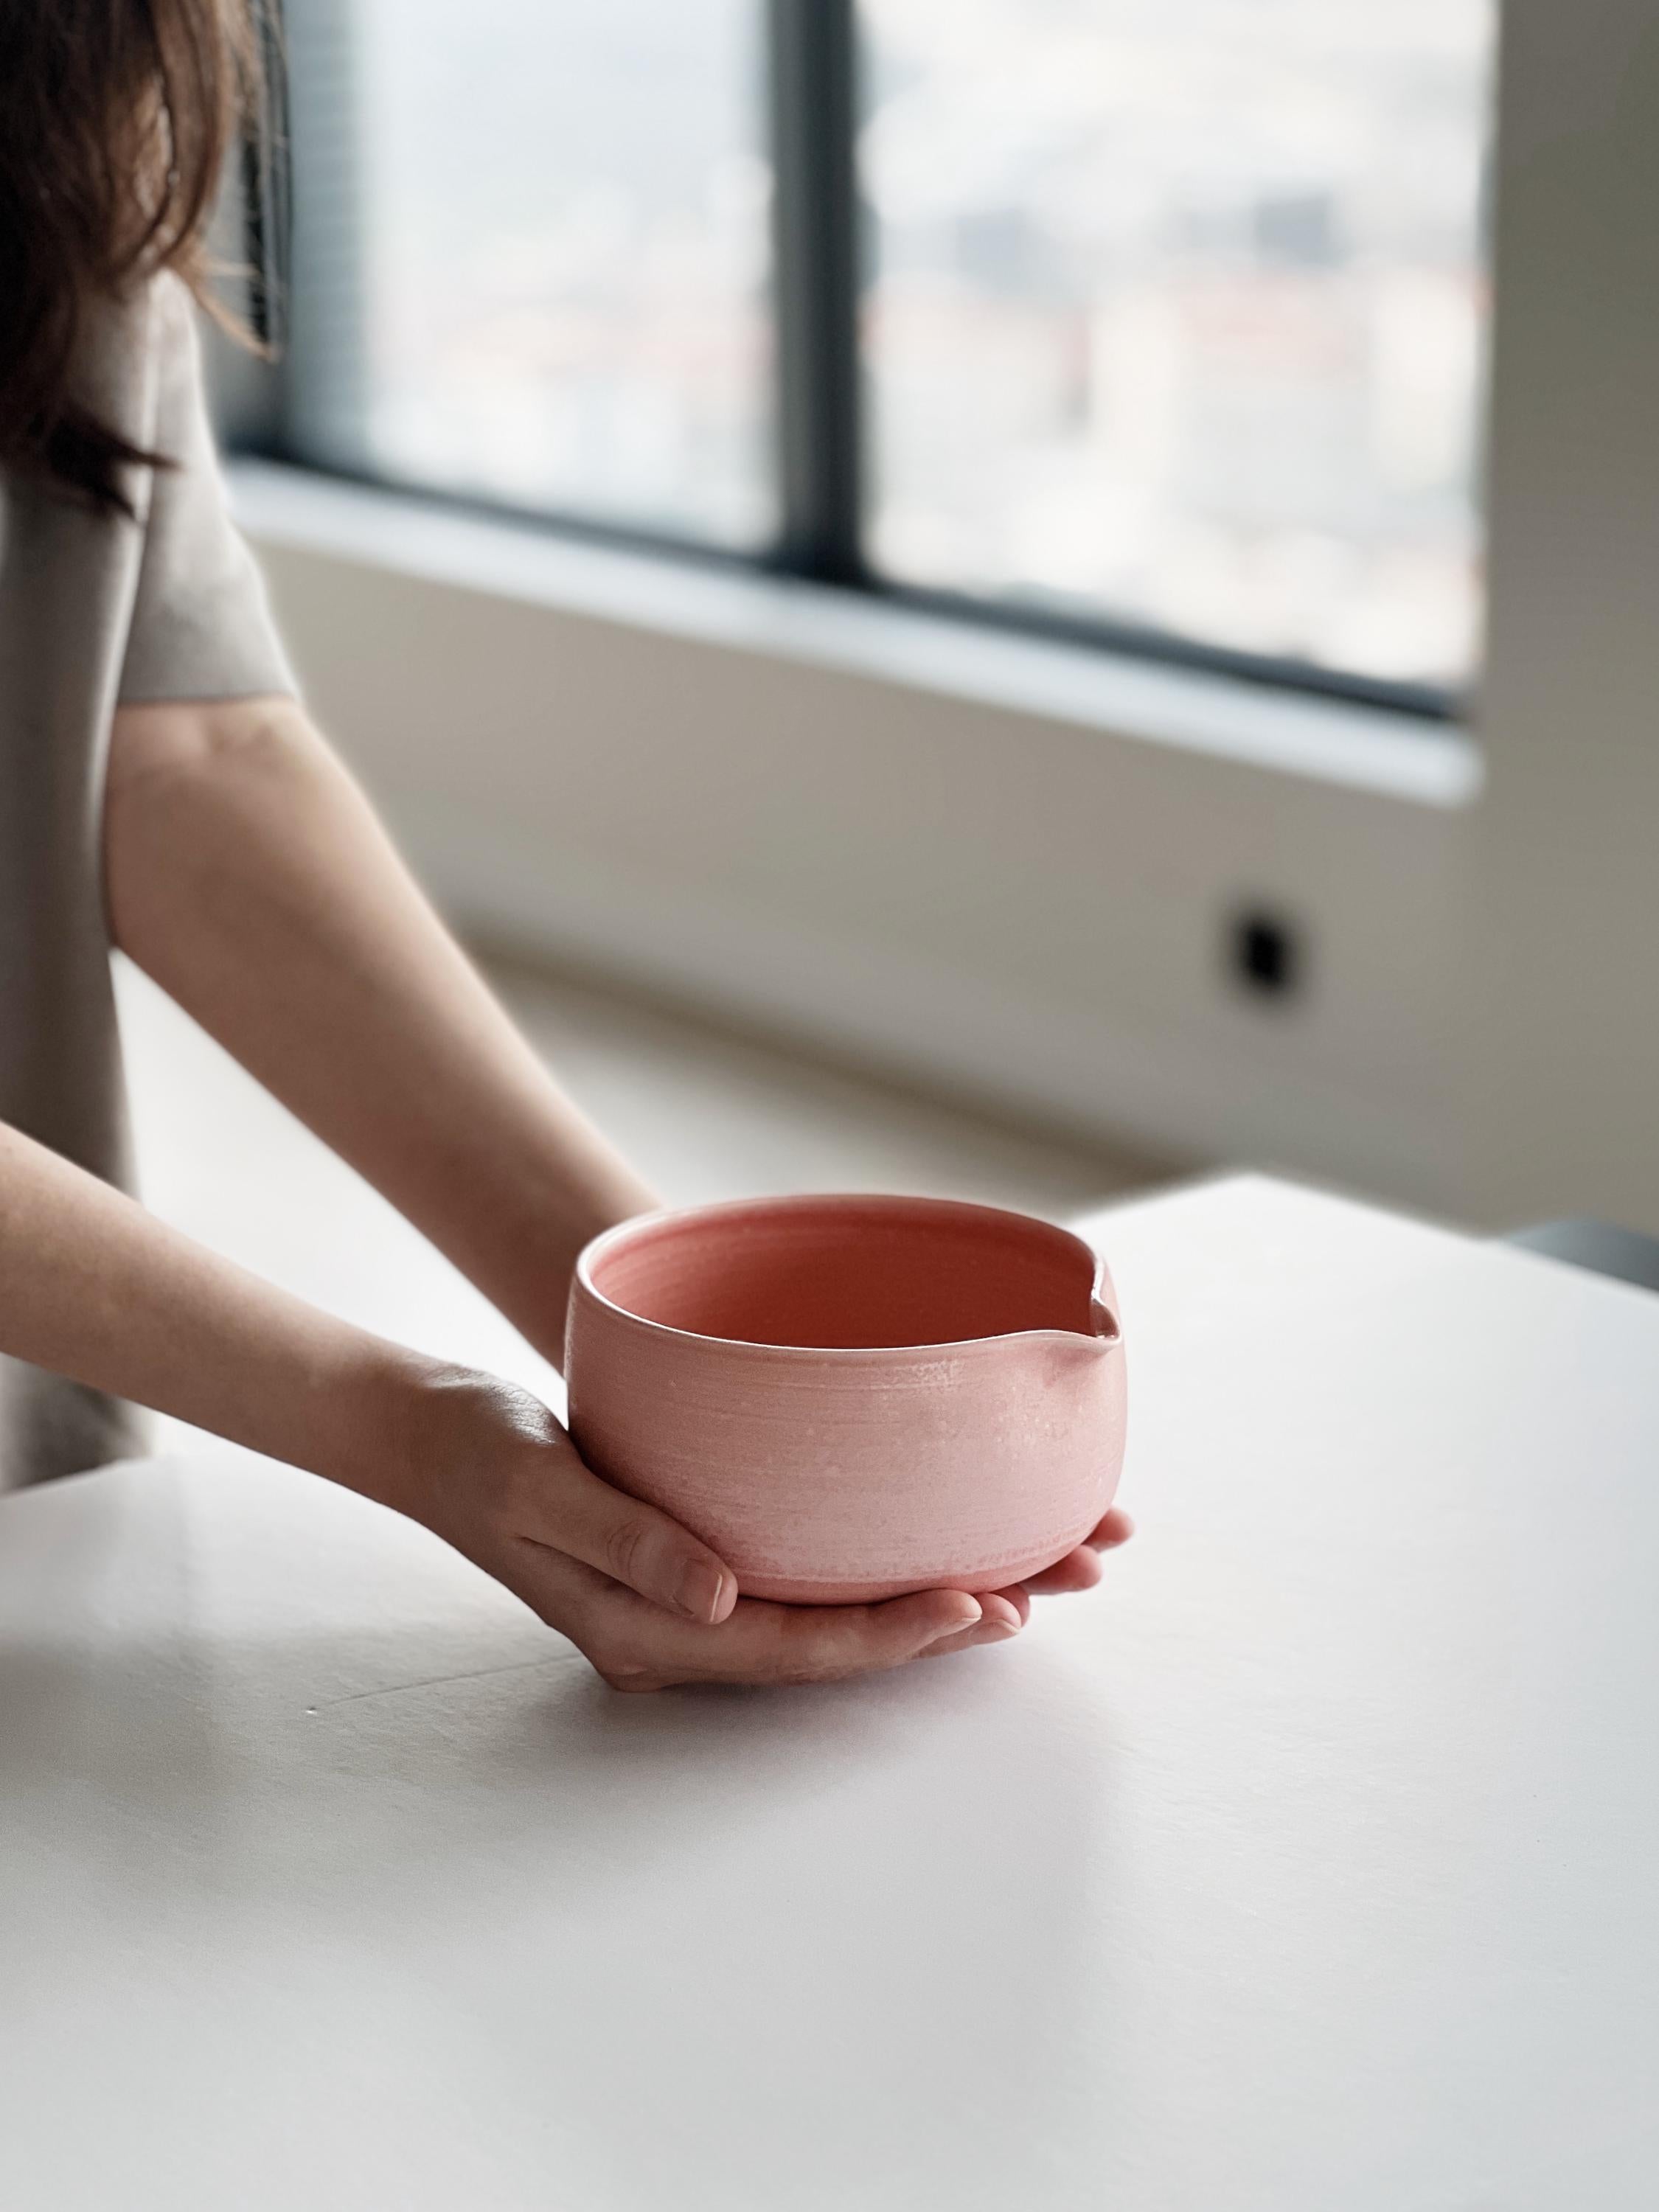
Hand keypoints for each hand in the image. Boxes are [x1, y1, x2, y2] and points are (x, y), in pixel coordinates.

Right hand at [373, 1361, 1132, 1692]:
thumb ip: (628, 1540)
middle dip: (928, 1629)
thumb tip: (718, 1599)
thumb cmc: (475, 1450)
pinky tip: (914, 1543)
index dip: (886, 1633)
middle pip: (824, 1649)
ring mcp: (682, 1604)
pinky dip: (862, 1569)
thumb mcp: (540, 1483)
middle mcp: (674, 1634)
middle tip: (1030, 1593)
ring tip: (1009, 1578)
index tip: (972, 1601)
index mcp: (642, 1634)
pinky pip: (795, 1581)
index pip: (789, 1648)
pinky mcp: (687, 1563)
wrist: (424, 1433)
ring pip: (819, 1620)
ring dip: (909, 1604)